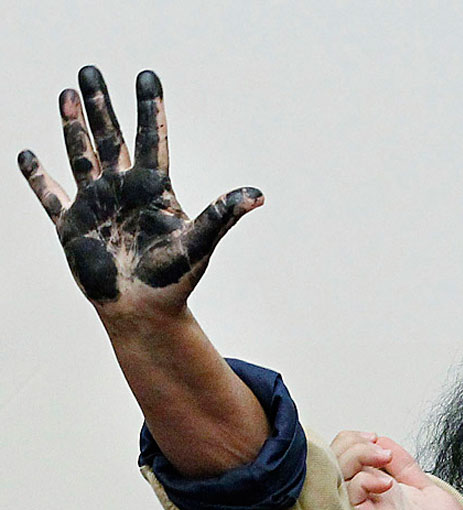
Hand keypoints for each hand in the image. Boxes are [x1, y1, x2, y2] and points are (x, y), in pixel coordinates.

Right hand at [18, 66, 262, 319]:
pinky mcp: (71, 226)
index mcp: (154, 189)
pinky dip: (38, 177)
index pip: (150, 139)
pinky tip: (27, 155)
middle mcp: (123, 190)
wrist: (143, 309)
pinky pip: (50, 196)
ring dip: (72, 127)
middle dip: (100, 104)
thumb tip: (258, 195)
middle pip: (110, 138)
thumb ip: (222, 214)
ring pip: (81, 156)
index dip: (149, 108)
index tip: (148, 76)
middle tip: (90, 70)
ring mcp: (96, 205)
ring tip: (65, 92)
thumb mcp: (199, 242)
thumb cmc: (175, 278)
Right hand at [331, 431, 462, 509]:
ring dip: (357, 456)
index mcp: (379, 490)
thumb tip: (384, 438)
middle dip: (352, 442)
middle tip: (377, 446)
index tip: (376, 438)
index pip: (345, 456)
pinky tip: (386, 484)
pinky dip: (364, 480)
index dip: (355, 440)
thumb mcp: (426, 488)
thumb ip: (405, 466)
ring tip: (382, 457)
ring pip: (337, 475)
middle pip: (334, 461)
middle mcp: (369, 500)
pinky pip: (351, 497)